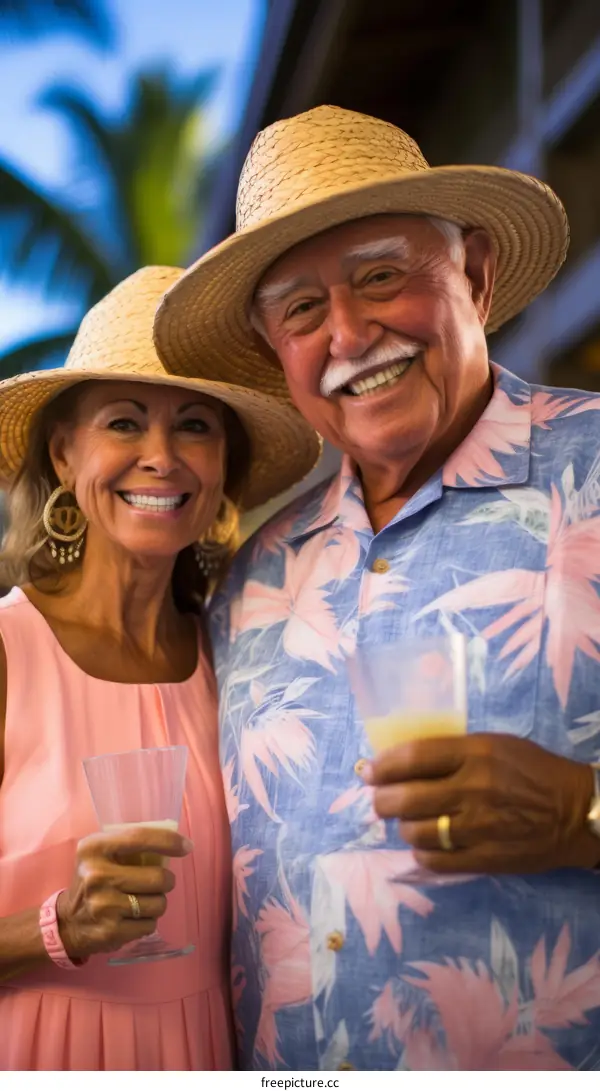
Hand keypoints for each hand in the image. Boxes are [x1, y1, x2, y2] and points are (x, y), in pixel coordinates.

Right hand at [55, 826, 192, 960]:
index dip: (169, 841)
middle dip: (167, 881)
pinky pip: (150, 925)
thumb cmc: (92, 880)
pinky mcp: (111, 932)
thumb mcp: (100, 854)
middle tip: (160, 882)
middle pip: (157, 877)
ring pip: (158, 903)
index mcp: (94, 849)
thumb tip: (175, 843)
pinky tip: (132, 918)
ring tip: (143, 901)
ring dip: (158, 902)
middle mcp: (96, 876)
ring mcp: (104, 906)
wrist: (67, 922)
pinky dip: (148, 921)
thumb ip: (129, 844)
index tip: (187, 846)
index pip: (140, 838)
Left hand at [367, 733, 599, 873]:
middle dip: (381, 800)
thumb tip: (404, 758)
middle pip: (403, 798)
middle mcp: (471, 789)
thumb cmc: (533, 771)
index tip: (370, 770)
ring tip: (410, 822)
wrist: (575, 812)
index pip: (413, 756)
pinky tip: (428, 845)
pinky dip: (422, 853)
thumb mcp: (495, 745)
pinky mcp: (484, 858)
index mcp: (474, 754)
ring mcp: (477, 827)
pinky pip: (433, 861)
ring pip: (414, 832)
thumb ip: (453, 750)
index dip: (383, 765)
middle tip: (380, 800)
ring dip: (404, 827)